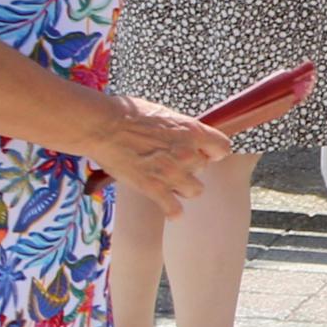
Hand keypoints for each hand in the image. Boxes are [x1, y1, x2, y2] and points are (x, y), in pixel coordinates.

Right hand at [90, 97, 234, 211]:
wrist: (104, 127)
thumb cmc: (129, 115)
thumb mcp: (165, 115)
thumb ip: (181, 130)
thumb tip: (187, 136)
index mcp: (192, 131)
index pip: (222, 148)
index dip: (212, 152)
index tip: (204, 153)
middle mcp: (188, 153)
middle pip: (203, 168)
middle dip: (189, 167)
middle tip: (171, 163)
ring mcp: (172, 173)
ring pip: (195, 190)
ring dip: (184, 187)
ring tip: (170, 183)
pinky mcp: (154, 188)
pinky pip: (175, 209)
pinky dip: (173, 211)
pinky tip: (170, 209)